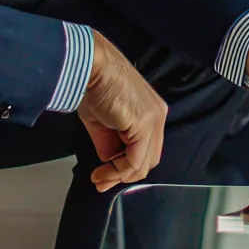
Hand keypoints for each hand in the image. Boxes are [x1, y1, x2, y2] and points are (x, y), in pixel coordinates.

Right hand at [77, 31, 165, 191]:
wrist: (90, 67)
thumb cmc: (92, 86)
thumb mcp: (102, 122)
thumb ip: (110, 143)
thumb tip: (109, 163)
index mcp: (152, 112)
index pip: (146, 148)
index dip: (125, 167)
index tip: (102, 177)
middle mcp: (159, 116)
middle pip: (148, 158)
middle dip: (123, 174)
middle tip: (101, 181)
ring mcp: (154, 120)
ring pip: (143, 163)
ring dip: (118, 176)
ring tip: (98, 178)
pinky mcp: (145, 125)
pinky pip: (134, 160)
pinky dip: (117, 172)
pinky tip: (101, 173)